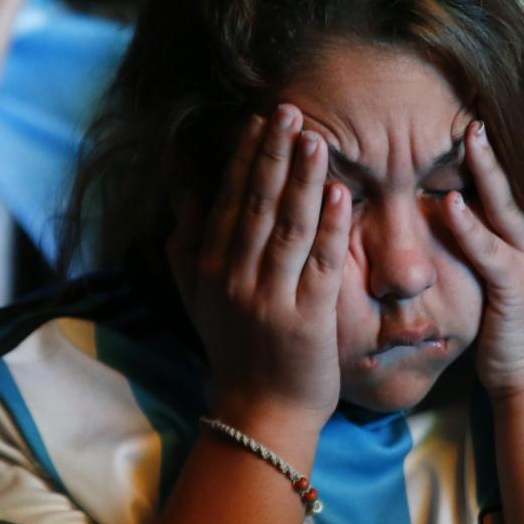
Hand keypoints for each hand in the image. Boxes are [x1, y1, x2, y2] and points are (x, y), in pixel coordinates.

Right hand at [165, 105, 351, 430]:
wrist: (260, 413)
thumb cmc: (234, 348)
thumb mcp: (197, 295)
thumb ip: (186, 242)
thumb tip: (184, 189)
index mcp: (212, 266)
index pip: (230, 200)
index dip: (247, 158)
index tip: (262, 120)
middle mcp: (236, 277)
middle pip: (257, 205)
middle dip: (274, 155)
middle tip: (290, 110)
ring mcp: (272, 298)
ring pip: (288, 228)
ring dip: (302, 181)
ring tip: (315, 139)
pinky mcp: (308, 318)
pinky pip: (321, 266)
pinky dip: (330, 229)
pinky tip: (339, 195)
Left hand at [442, 120, 523, 399]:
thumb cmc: (503, 325)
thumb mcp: (490, 275)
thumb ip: (474, 242)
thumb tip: (440, 208)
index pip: (504, 187)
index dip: (486, 154)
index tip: (465, 120)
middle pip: (510, 185)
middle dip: (490, 148)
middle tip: (470, 111)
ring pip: (505, 207)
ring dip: (486, 170)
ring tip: (469, 136)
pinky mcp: (516, 285)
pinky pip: (491, 249)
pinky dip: (471, 225)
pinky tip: (451, 202)